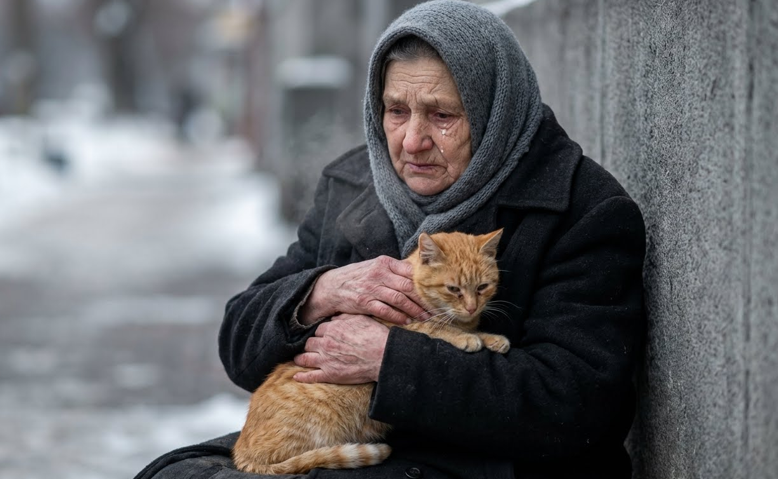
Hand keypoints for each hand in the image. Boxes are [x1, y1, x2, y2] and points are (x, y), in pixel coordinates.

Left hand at [293, 314, 389, 383]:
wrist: (382, 355)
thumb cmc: (375, 336)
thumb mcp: (360, 319)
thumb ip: (344, 318)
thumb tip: (334, 318)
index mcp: (332, 329)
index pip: (319, 329)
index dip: (321, 333)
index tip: (323, 336)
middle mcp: (325, 343)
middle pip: (310, 343)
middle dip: (310, 344)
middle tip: (311, 347)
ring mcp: (325, 360)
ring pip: (305, 358)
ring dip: (300, 358)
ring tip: (298, 359)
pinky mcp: (330, 375)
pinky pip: (311, 377)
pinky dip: (302, 377)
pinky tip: (296, 377)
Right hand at [299, 256, 428, 325]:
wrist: (332, 286)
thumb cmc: (358, 277)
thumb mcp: (375, 267)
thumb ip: (394, 270)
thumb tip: (417, 275)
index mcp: (384, 263)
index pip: (410, 272)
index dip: (424, 284)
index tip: (435, 293)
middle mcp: (379, 274)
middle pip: (408, 287)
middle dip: (423, 300)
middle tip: (434, 309)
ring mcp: (371, 288)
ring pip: (399, 300)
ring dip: (414, 310)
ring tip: (424, 317)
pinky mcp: (364, 302)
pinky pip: (386, 311)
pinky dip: (398, 317)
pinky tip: (407, 321)